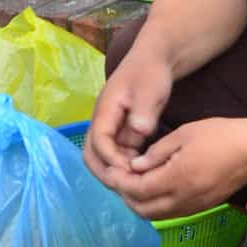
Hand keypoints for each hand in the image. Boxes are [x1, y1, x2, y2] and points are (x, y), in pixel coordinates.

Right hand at [84, 46, 173, 186]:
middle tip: (128, 185)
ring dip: (115, 172)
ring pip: (103, 158)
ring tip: (136, 182)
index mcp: (105, 110)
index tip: (130, 169)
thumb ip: (144, 111)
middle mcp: (102, 122)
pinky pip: (116, 155)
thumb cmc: (151, 72)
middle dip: (106, 172)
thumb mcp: (150, 89)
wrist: (154, 61)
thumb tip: (139, 131)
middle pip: (92, 154)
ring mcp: (110, 128)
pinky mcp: (120, 133)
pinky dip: (125, 167)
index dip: (111, 158)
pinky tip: (142, 173)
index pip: (99, 141)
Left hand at [111, 119, 246, 219]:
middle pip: (142, 210)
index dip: (120, 182)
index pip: (136, 189)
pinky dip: (156, 205)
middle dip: (126, 196)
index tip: (111, 171)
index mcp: (176, 179)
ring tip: (134, 183)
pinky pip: (170, 213)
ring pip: (156, 215)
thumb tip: (135, 167)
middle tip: (119, 178)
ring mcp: (193, 207)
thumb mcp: (183, 135)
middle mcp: (182, 200)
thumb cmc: (221, 136)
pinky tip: (155, 187)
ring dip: (140, 203)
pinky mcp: (201, 208)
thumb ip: (156, 153)